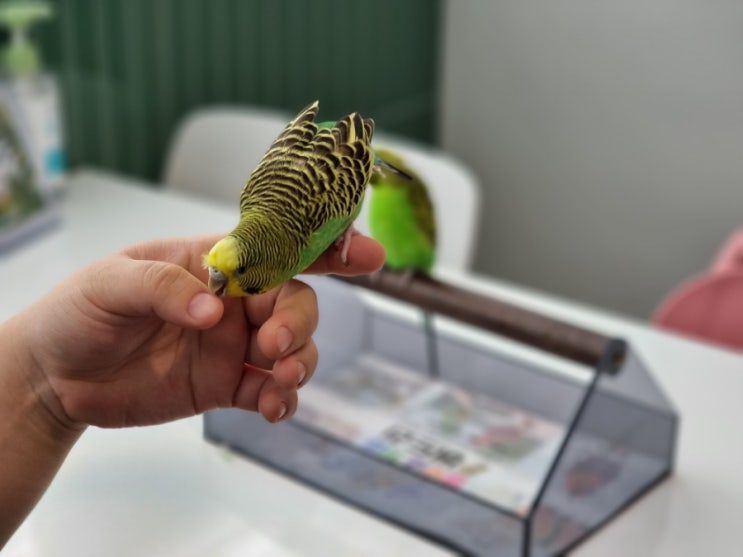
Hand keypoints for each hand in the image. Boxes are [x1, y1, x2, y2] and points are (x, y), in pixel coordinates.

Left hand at [9, 233, 384, 429]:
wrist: (57, 376)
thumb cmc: (80, 311)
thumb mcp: (111, 284)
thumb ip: (163, 288)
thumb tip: (213, 311)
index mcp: (212, 262)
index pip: (278, 247)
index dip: (326, 247)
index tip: (366, 254)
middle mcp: (232, 302)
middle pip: (294, 302)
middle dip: (299, 322)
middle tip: (275, 346)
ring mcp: (232, 345)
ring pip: (293, 349)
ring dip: (299, 364)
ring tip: (277, 381)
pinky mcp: (224, 385)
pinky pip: (269, 390)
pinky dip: (282, 399)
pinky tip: (272, 407)